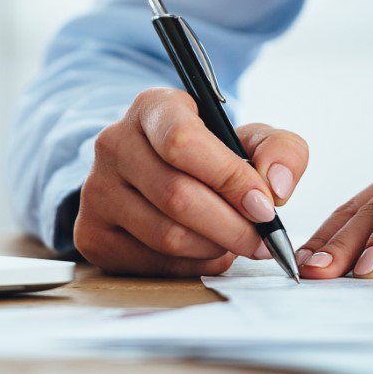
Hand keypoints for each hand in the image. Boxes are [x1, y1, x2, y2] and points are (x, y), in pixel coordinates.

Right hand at [73, 87, 308, 276]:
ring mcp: (96, 189)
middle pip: (177, 196)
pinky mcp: (92, 232)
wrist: (156, 173)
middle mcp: (113, 143)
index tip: (265, 206)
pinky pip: (151, 263)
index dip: (228, 179)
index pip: (182, 142)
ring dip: (215, 248)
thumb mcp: (249, 138)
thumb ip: (280, 151)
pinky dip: (191, 266)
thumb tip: (277, 189)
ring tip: (235, 242)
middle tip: (263, 240)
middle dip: (233, 226)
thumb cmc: (209, 154)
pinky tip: (205, 251)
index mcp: (152, 107)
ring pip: (166, 235)